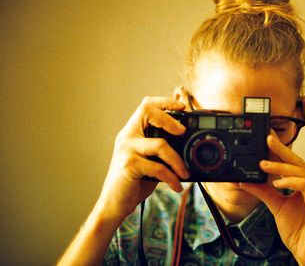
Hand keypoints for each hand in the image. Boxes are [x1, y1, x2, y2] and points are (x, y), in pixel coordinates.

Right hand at [97, 96, 190, 220]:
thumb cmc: (135, 181)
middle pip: (147, 112)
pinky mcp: (129, 166)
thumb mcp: (150, 160)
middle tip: (183, 132)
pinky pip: (158, 167)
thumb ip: (162, 150)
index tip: (182, 106)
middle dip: (169, 119)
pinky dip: (171, 178)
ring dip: (178, 160)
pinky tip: (176, 186)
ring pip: (160, 144)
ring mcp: (126, 150)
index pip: (145, 105)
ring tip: (185, 173)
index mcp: (132, 132)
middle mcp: (127, 137)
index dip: (164, 102)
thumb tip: (190, 145)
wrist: (115, 204)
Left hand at [240, 133, 304, 265]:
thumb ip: (263, 191)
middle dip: (281, 149)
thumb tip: (246, 180)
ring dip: (280, 167)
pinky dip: (290, 181)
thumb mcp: (276, 206)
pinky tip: (277, 183)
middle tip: (267, 138)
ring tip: (262, 165)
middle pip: (299, 162)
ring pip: (300, 171)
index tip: (267, 138)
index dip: (281, 150)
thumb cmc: (299, 232)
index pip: (295, 163)